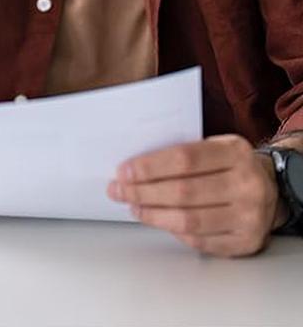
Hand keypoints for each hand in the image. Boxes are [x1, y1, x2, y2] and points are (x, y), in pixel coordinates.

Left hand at [107, 134, 286, 256]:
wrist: (270, 188)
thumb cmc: (228, 164)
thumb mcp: (213, 145)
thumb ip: (180, 152)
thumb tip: (133, 166)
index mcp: (235, 152)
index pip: (184, 159)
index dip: (149, 167)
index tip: (123, 172)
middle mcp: (247, 184)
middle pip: (183, 192)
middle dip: (142, 192)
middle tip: (118, 191)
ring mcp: (250, 216)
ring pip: (188, 220)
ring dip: (152, 215)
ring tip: (133, 206)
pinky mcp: (247, 242)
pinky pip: (200, 241)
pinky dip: (174, 232)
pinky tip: (158, 221)